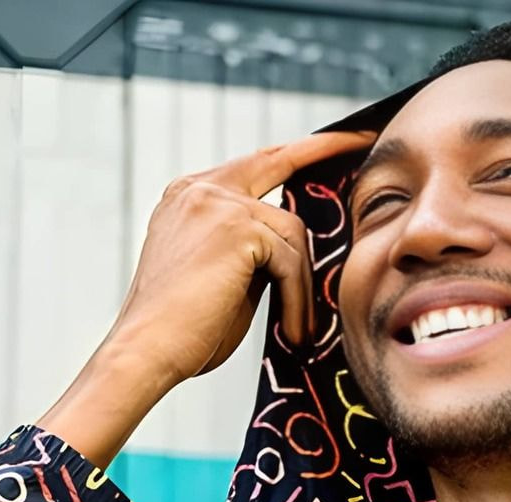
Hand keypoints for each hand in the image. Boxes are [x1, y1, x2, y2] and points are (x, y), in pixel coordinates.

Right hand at [108, 131, 374, 383]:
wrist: (147, 351)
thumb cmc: (186, 329)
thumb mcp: (226, 276)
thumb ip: (258, 249)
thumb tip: (304, 247)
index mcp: (192, 196)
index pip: (257, 164)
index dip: (300, 152)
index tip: (340, 141)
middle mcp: (201, 189)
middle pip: (280, 161)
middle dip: (326, 147)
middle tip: (364, 140)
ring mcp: (217, 202)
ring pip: (292, 234)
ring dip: (302, 286)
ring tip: (297, 329)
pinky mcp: (236, 227)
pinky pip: (290, 262)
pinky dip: (296, 300)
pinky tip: (293, 331)